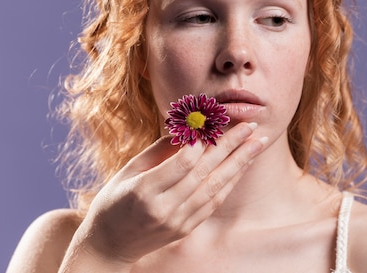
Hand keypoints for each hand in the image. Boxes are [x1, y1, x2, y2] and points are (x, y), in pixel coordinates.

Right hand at [72, 122, 266, 265]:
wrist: (109, 245)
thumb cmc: (114, 200)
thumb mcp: (129, 170)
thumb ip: (159, 151)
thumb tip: (188, 130)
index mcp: (145, 191)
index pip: (183, 163)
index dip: (202, 141)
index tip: (215, 121)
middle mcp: (165, 208)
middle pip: (205, 172)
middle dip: (231, 146)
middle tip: (251, 125)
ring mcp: (177, 221)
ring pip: (215, 188)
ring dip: (239, 163)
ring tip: (257, 143)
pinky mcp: (186, 229)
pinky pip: (213, 202)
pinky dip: (229, 182)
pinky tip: (241, 166)